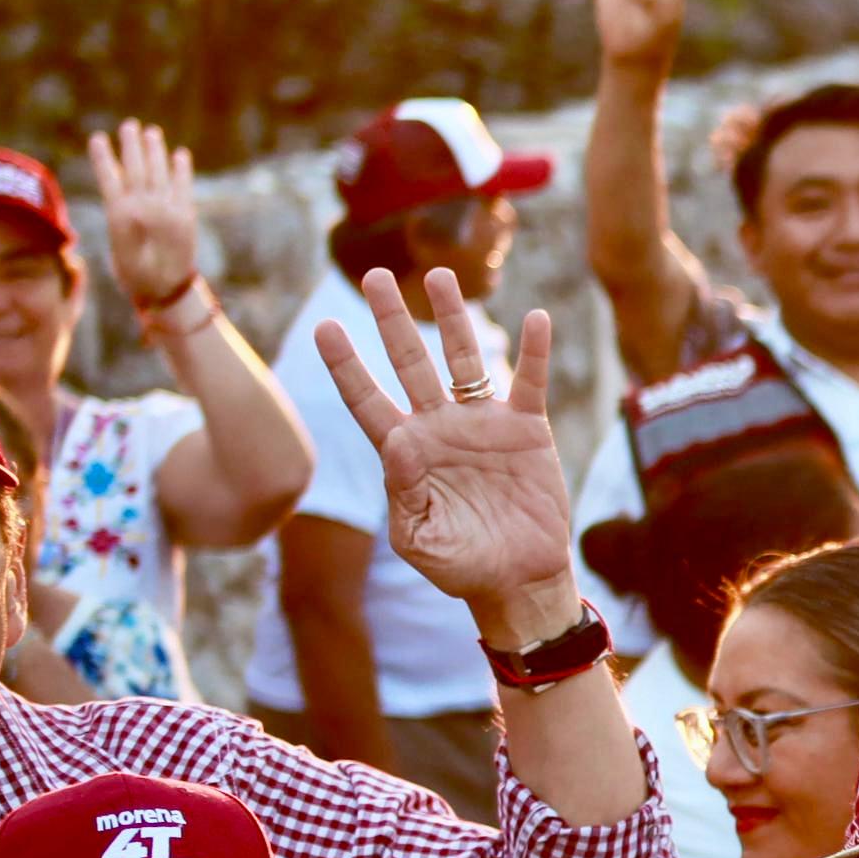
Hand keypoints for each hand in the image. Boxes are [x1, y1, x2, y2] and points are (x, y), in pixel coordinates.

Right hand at [87, 118, 204, 313]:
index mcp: (121, 217)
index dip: (103, 157)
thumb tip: (121, 195)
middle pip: (137, 169)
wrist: (167, 293)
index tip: (98, 137)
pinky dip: (182, 170)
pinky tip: (179, 154)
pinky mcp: (188, 217)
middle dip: (132, 145)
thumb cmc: (135, 274)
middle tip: (129, 124)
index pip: (109, 179)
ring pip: (160, 173)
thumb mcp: (117, 246)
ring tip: (151, 132)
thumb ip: (119, 217)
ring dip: (156, 151)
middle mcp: (146, 210)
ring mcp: (169, 211)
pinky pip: (184, 187)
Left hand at [310, 269, 575, 632]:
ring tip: (440, 275)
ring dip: (452, 317)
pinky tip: (534, 319)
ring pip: (463, 359)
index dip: (346, 365)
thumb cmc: (461, 567)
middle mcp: (439, 427)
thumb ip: (401, 492)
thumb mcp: (418, 539)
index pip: (366, 399)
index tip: (324, 328)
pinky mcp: (527, 431)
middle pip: (409, 362)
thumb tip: (399, 439)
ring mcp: (483, 425)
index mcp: (405, 451)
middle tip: (374, 277)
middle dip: (390, 320)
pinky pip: (529, 382)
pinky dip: (533, 352)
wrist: (520, 582)